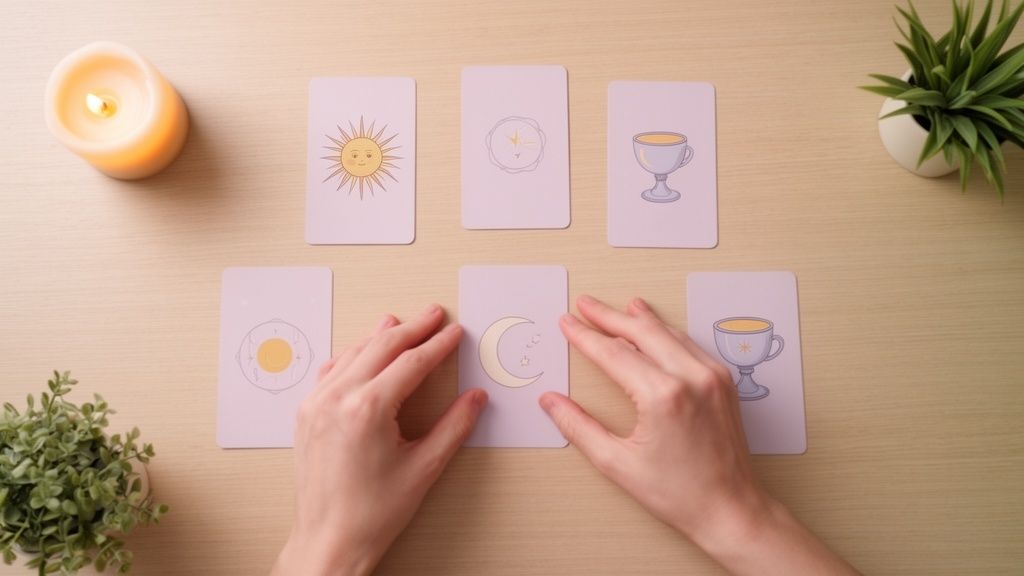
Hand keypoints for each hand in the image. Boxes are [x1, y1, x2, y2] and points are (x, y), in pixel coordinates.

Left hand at [272, 305, 487, 575]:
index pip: (412, 362)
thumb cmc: (372, 513)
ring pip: (353, 354)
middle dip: (413, 328)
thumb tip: (475, 399)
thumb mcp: (424, 467)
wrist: (329, 540)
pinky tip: (360, 351)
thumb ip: (454, 426)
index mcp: (367, 409)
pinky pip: (330, 371)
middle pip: (382, 347)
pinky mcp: (306, 414)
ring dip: (380, 336)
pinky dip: (351, 355)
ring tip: (399, 322)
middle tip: (434, 315)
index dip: (438, 344)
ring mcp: (316, 404)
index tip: (454, 333)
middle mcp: (337, 399)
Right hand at [540, 295, 858, 574]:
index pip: (613, 353)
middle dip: (608, 316)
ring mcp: (712, 376)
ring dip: (639, 319)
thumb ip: (578, 427)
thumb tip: (552, 402)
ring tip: (617, 307)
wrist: (731, 509)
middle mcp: (691, 378)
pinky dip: (667, 331)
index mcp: (664, 396)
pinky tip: (656, 325)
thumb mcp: (617, 464)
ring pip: (669, 333)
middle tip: (585, 304)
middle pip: (641, 332)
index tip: (567, 323)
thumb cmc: (681, 493)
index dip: (585, 336)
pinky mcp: (723, 382)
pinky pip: (690, 345)